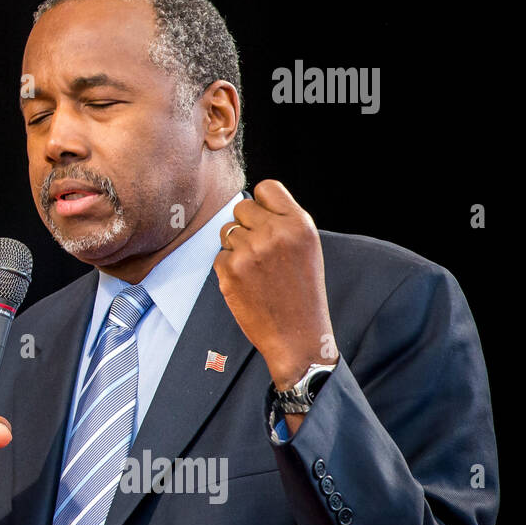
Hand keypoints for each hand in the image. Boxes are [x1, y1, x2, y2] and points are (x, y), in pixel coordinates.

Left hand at [214, 180, 338, 392]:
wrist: (297, 336)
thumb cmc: (301, 292)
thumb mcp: (306, 249)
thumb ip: (282, 222)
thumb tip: (249, 205)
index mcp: (299, 224)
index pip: (267, 187)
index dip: (261, 202)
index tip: (264, 219)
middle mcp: (275, 233)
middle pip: (241, 207)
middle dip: (246, 225)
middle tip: (260, 251)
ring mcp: (251, 251)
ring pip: (226, 231)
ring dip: (235, 247)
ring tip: (257, 271)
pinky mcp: (230, 270)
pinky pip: (219, 256)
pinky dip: (228, 269)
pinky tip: (247, 285)